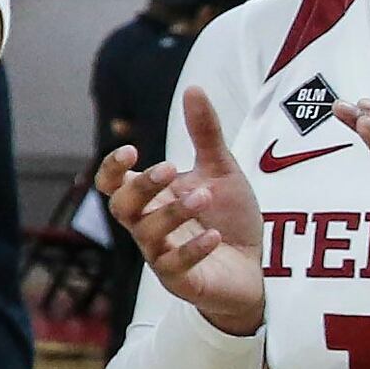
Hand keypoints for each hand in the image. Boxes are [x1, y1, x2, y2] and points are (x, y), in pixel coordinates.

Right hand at [96, 85, 266, 337]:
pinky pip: (174, 265)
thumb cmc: (230, 219)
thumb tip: (193, 88)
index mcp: (151, 199)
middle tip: (170, 168)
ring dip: (173, 212)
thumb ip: (204, 134)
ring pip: (147, 234)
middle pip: (122, 207)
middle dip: (142, 187)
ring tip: (205, 196)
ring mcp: (161, 255)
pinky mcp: (182, 281)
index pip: (112, 185)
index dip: (112, 169)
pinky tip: (213, 235)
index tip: (132, 150)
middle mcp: (148, 227)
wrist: (257, 267)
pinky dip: (192, 249)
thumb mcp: (221, 171)